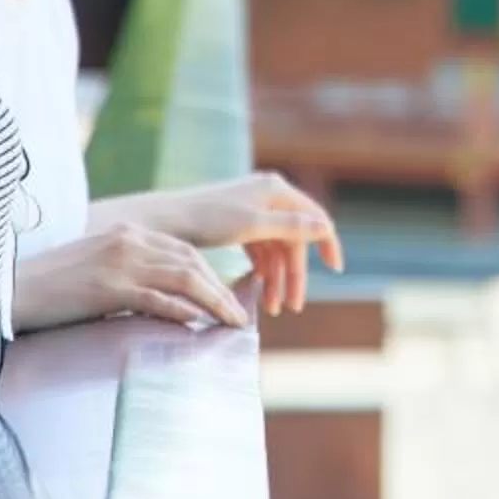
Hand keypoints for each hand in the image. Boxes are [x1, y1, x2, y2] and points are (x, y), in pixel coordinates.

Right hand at [13, 222, 248, 334]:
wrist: (11, 289)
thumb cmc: (53, 286)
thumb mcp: (98, 269)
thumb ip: (131, 274)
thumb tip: (164, 299)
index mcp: (126, 232)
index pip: (183, 249)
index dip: (211, 274)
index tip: (226, 297)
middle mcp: (128, 241)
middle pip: (190, 261)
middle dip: (220, 289)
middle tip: (239, 315)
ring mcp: (119, 263)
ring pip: (183, 277)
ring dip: (213, 301)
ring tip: (230, 324)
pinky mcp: (107, 288)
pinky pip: (155, 298)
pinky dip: (181, 311)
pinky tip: (197, 326)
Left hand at [205, 172, 341, 316]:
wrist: (163, 221)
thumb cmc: (206, 218)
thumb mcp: (252, 225)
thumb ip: (291, 226)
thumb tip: (326, 227)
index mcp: (276, 190)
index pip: (315, 217)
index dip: (327, 243)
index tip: (335, 270)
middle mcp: (267, 196)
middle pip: (293, 239)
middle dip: (294, 274)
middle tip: (291, 307)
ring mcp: (252, 210)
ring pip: (275, 248)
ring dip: (276, 277)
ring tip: (271, 308)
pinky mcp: (236, 224)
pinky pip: (259, 249)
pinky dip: (262, 269)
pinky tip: (258, 287)